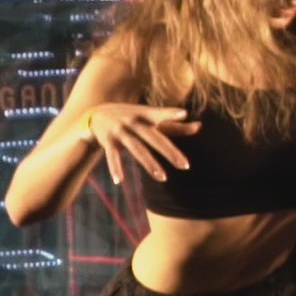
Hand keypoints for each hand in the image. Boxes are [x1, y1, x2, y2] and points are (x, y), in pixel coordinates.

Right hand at [78, 103, 201, 185]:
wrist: (96, 115)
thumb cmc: (131, 117)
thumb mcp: (149, 118)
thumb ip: (174, 125)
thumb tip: (200, 127)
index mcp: (145, 115)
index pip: (160, 115)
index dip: (171, 114)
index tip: (184, 114)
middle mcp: (133, 122)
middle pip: (153, 138)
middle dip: (169, 152)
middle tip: (186, 166)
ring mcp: (120, 132)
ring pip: (136, 149)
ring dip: (149, 164)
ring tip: (163, 178)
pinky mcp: (107, 141)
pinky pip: (112, 156)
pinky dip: (115, 168)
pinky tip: (119, 181)